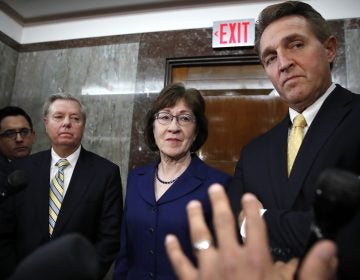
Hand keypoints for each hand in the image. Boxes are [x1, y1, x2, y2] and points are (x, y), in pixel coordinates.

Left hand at [165, 183, 336, 279]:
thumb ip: (312, 271)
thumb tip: (327, 247)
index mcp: (255, 260)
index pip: (254, 225)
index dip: (251, 208)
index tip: (248, 196)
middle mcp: (229, 259)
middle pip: (222, 223)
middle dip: (218, 203)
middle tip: (213, 189)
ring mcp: (208, 271)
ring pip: (199, 237)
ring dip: (195, 219)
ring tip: (192, 204)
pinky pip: (180, 265)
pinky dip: (174, 251)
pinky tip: (169, 239)